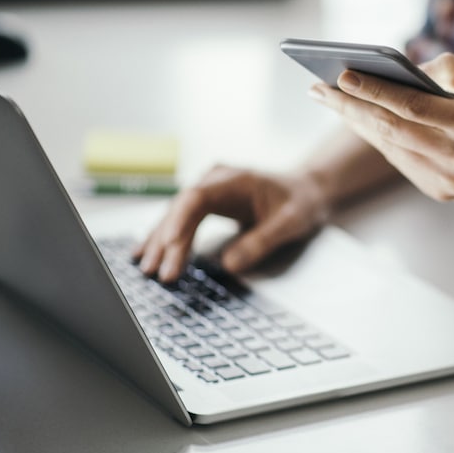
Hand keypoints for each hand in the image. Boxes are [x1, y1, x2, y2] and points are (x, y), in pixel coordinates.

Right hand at [132, 165, 328, 281]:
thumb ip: (261, 241)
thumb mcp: (290, 223)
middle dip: (168, 241)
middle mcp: (216, 180)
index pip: (198, 198)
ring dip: (162, 242)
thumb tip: (229, 265)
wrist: (307, 190)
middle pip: (182, 209)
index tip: (170, 245)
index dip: (180, 220)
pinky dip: (166, 236)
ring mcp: (209, 189)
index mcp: (235, 180)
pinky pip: (182, 219)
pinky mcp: (208, 202)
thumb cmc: (301, 202)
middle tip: (158, 272)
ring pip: (177, 215)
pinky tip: (146, 252)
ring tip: (147, 269)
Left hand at [308, 53, 453, 208]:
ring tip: (331, 101)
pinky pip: (401, 162)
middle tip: (317, 88)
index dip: (375, 91)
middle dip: (349, 108)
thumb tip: (415, 67)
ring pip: (390, 148)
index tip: (343, 74)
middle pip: (390, 130)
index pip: (412, 106)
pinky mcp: (441, 193)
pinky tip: (362, 122)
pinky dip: (379, 140)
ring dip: (357, 124)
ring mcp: (446, 180)